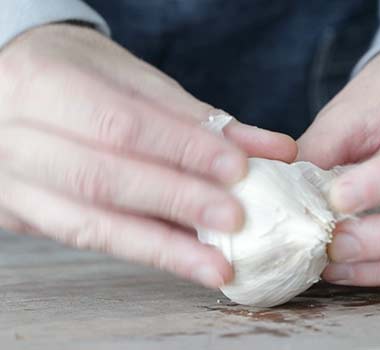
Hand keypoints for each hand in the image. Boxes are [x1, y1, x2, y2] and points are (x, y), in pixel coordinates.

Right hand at [0, 25, 296, 287]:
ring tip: (218, 264)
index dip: (182, 149)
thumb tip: (269, 150)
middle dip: (177, 201)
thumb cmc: (81, 76)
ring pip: (92, 225)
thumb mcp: (133, 78)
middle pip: (104, 179)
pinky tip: (192, 263)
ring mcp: (14, 187)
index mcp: (43, 85)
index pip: (121, 125)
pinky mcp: (26, 219)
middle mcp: (16, 140)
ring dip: (165, 248)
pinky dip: (149, 252)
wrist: (12, 89)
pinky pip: (92, 241)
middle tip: (236, 217)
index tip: (238, 168)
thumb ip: (194, 116)